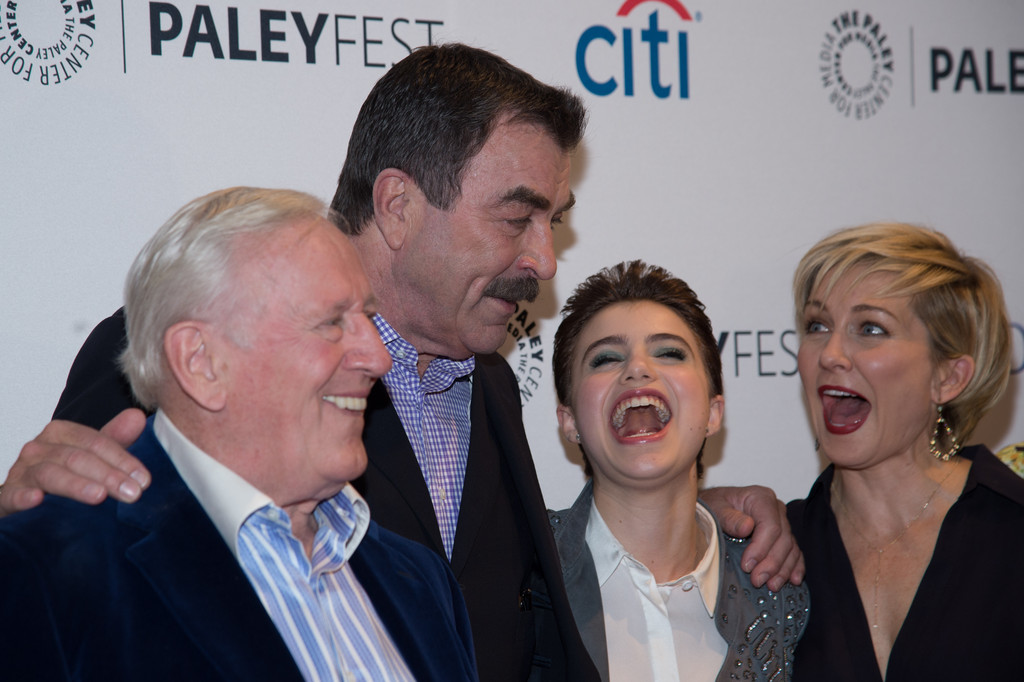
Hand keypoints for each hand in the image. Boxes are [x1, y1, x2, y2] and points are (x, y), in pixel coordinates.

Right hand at [0, 409, 149, 516]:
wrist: (22, 498)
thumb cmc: (61, 475)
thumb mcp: (90, 456)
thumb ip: (114, 439)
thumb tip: (137, 417)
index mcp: (61, 433)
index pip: (97, 442)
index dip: (123, 460)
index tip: (144, 479)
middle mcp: (39, 448)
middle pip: (77, 458)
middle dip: (108, 475)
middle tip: (132, 492)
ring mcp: (21, 472)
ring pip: (50, 474)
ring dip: (76, 485)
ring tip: (99, 496)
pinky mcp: (6, 496)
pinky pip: (12, 494)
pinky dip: (23, 496)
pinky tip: (37, 500)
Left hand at [700, 485, 803, 590]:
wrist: (713, 508)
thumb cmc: (713, 507)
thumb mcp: (715, 509)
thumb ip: (729, 518)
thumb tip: (747, 527)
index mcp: (760, 498)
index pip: (770, 525)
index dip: (761, 548)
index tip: (747, 565)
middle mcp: (775, 509)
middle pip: (783, 539)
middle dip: (771, 563)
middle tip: (757, 580)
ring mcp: (781, 523)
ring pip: (790, 548)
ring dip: (783, 569)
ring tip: (771, 585)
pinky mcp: (782, 537)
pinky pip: (794, 552)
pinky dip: (794, 567)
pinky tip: (793, 580)